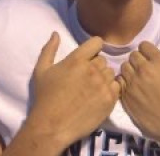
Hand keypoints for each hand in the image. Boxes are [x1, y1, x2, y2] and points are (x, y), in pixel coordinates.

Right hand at [27, 33, 119, 148]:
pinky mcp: (109, 100)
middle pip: (103, 59)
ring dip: (103, 77)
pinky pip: (117, 86)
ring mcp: (102, 85)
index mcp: (77, 59)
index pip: (97, 42)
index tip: (88, 57)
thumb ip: (49, 49)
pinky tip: (99, 96)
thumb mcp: (41, 70)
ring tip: (92, 88)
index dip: (93, 48)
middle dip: (96, 65)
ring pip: (110, 72)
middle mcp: (92, 69)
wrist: (51, 126)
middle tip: (86, 78)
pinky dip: (110, 89)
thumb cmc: (45, 97)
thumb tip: (56, 33)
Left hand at [118, 34, 159, 147]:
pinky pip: (119, 82)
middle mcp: (143, 70)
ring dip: (130, 70)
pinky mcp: (127, 98)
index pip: (144, 45)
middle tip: (146, 68)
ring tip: (138, 78)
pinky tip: (133, 88)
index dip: (148, 50)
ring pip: (124, 67)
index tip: (152, 57)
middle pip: (133, 55)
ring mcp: (133, 84)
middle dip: (139, 59)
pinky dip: (124, 83)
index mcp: (159, 62)